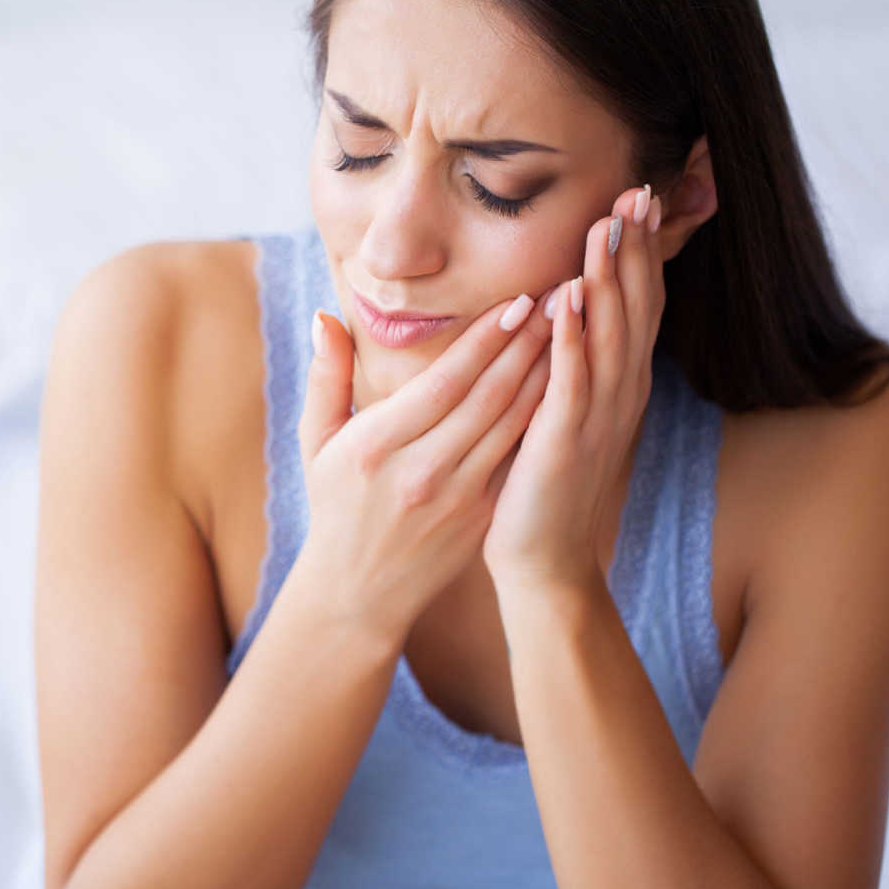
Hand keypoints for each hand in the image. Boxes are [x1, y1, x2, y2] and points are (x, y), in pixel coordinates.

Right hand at [293, 289, 554, 650]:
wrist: (359, 592)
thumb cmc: (335, 505)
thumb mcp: (315, 443)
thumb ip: (325, 378)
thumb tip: (324, 318)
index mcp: (376, 447)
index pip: (442, 383)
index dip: (485, 341)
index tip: (517, 300)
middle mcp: (419, 471)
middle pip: (486, 397)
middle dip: (528, 343)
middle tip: (561, 296)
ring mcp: (455, 498)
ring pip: (511, 425)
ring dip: (547, 373)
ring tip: (572, 329)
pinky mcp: (481, 515)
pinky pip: (518, 455)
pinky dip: (543, 417)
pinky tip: (564, 383)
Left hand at [481, 184, 666, 598]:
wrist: (545, 558)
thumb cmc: (547, 482)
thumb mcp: (567, 410)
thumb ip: (574, 360)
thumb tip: (566, 302)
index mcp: (619, 383)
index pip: (636, 303)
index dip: (640, 250)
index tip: (637, 195)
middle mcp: (619, 393)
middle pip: (634, 307)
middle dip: (635, 248)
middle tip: (637, 189)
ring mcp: (597, 418)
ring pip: (609, 335)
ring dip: (608, 278)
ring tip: (606, 225)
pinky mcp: (565, 442)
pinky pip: (571, 382)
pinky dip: (572, 338)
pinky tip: (566, 297)